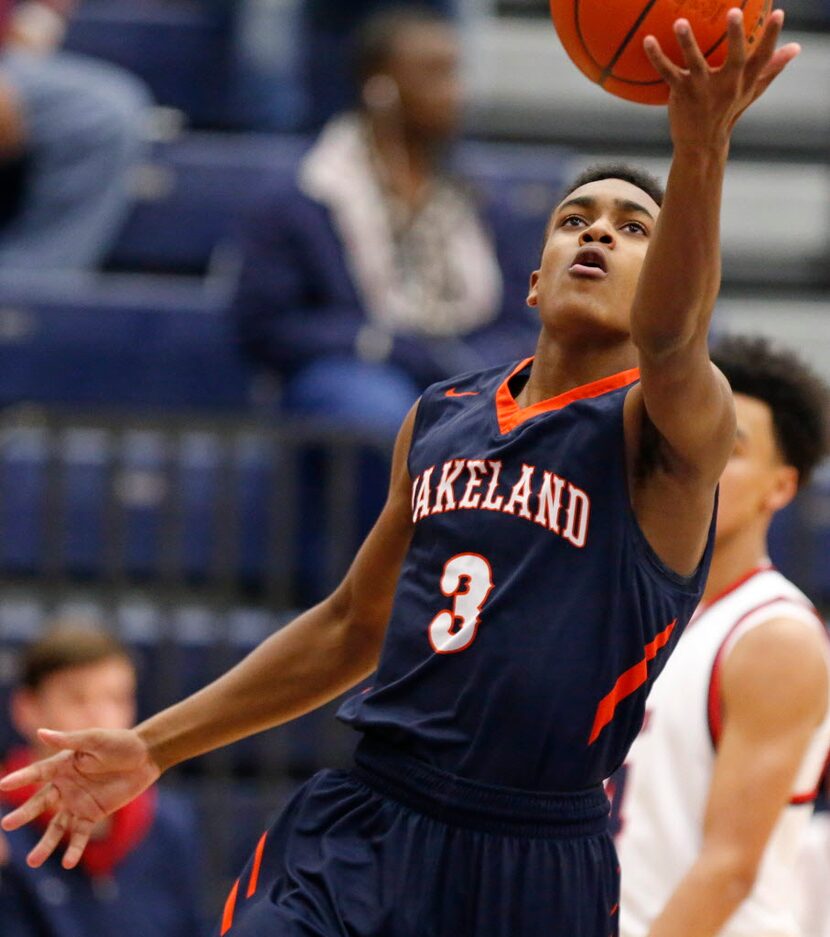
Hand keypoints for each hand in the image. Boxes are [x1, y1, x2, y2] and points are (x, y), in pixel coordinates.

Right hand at [0, 727, 160, 869]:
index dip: (20, 779)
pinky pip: (80, 834)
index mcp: (63, 764)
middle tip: (6, 824)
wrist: (146, 757)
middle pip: (41, 802)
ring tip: (32, 862)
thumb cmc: (120, 742)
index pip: (37, 773)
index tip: (2, 786)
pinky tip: (68, 863)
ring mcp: (77, 802)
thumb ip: (69, 740)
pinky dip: (74, 849)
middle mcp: (65, 785)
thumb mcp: (95, 739)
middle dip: (24, 814)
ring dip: (46, 844)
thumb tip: (40, 731)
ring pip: (56, 827)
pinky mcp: (92, 814)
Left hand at [644, 8, 800, 148]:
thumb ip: (770, 68)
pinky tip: (647, 40)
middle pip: (735, 59)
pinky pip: (667, 72)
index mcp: (744, 82)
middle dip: (736, 36)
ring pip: (695, 63)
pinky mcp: (681, 94)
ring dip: (687, 42)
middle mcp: (726, 85)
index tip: (779, 14)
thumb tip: (796, 48)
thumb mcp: (751, 91)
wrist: (701, 144)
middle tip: (734, 11)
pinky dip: (656, 57)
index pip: (763, 58)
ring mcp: (702, 90)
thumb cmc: (728, 111)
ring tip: (680, 22)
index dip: (772, 37)